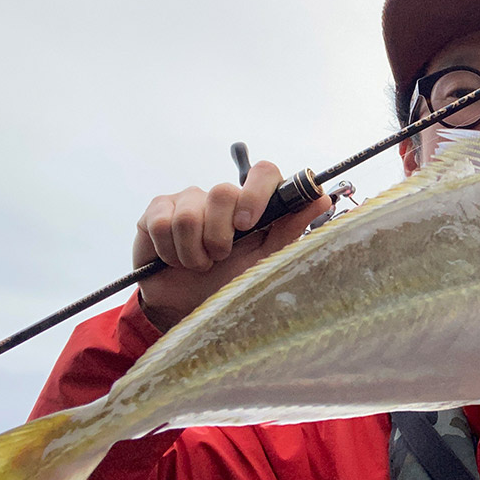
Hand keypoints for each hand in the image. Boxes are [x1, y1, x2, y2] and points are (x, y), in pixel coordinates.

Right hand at [133, 160, 331, 330]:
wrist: (188, 308)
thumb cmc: (231, 282)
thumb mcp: (265, 260)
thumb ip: (291, 229)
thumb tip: (322, 197)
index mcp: (253, 203)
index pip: (264, 171)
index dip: (256, 193)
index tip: (248, 225)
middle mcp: (222, 196)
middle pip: (222, 192)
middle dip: (219, 236)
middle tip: (219, 257)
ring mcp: (188, 199)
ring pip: (189, 214)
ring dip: (193, 252)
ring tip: (199, 264)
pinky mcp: (157, 210)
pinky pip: (160, 223)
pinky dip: (169, 251)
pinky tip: (174, 259)